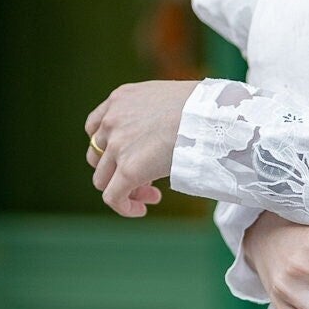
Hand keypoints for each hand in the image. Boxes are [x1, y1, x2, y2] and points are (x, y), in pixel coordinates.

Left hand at [84, 80, 197, 216]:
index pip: (97, 128)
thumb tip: (164, 134)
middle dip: (118, 170)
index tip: (136, 157)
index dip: (112, 149)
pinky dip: (124, 207)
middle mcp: (112, 119)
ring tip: (151, 194)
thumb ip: (153, 114)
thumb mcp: (168, 98)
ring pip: (103, 179)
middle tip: (146, 179)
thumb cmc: (205, 106)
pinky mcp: (128, 169)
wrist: (211, 114)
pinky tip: (141, 210)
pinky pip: (113, 197)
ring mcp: (117, 145)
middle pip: (98, 156)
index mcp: (120, 98)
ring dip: (124, 189)